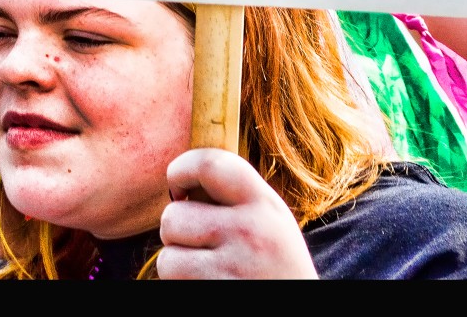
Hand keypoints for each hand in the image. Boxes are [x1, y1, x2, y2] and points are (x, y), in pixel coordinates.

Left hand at [156, 149, 316, 278]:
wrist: (300, 309)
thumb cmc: (277, 266)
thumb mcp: (272, 221)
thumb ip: (237, 197)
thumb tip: (184, 182)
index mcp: (264, 203)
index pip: (210, 164)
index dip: (181, 168)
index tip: (177, 186)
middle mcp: (249, 231)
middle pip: (173, 215)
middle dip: (175, 231)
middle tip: (197, 242)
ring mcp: (233, 267)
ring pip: (166, 257)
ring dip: (177, 264)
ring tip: (205, 268)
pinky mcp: (216, 294)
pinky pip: (173, 283)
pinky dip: (180, 285)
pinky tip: (206, 284)